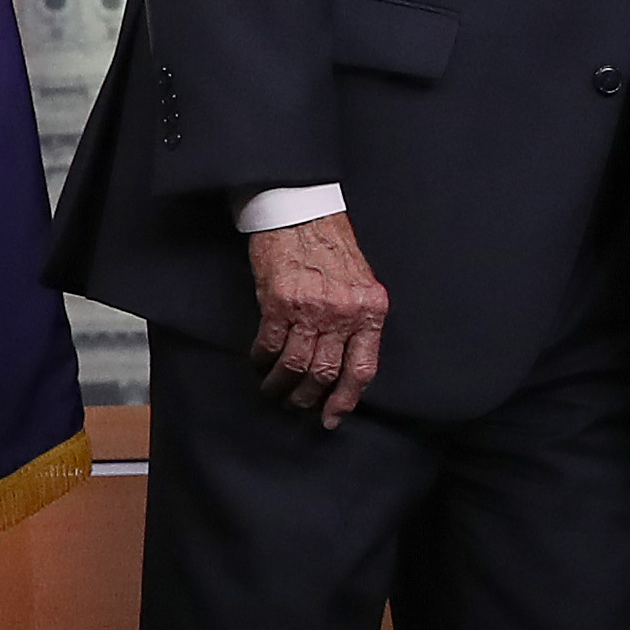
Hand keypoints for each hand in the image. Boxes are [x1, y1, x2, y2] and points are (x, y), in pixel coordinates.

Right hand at [245, 211, 389, 427]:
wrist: (302, 211)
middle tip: (295, 405)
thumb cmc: (330, 246)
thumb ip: (357, 319)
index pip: (363, 368)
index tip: (332, 417)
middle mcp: (344, 311)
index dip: (346, 399)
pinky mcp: (278, 300)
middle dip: (307, 397)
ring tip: (273, 391)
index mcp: (371, 309)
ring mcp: (311, 307)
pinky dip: (262, 360)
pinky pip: (269, 344)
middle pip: (325, 372)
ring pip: (296, 364)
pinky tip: (259, 364)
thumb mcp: (360, 283)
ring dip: (281, 384)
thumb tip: (342, 361)